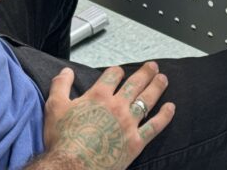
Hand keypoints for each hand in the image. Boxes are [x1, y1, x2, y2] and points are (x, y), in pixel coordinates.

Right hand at [41, 63, 174, 169]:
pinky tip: (171, 107)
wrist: (73, 167)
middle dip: (145, 73)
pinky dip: (165, 116)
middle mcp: (117, 106)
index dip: (117, 71)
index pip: (113, 75)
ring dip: (157, 87)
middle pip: (135, 84)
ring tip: (163, 79)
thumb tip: (66, 71)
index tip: (120, 71)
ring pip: (147, 100)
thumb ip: (61, 85)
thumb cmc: (63, 140)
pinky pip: (155, 126)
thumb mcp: (55, 107)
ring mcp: (129, 123)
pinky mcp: (136, 141)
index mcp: (98, 96)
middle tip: (153, 66)